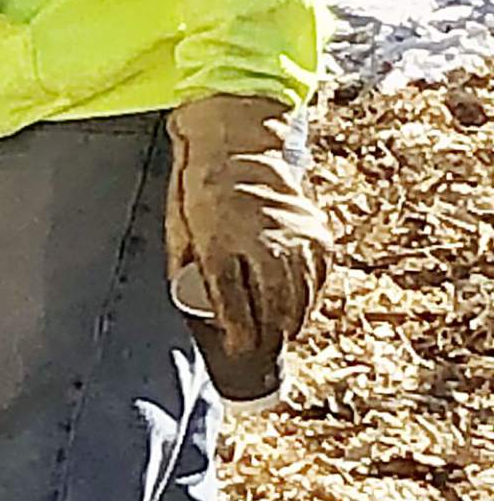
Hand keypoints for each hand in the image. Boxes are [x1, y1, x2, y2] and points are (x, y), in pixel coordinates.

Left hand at [164, 94, 331, 357]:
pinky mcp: (315, 231)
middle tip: (264, 349)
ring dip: (293, 318)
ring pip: (300, 293)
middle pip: (273, 304)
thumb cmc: (202, 194)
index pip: (234, 303)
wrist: (236, 150)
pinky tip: (302, 306)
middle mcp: (264, 243)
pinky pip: (318, 274)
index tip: (239, 349)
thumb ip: (186, 268)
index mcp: (223, 245)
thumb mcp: (182, 231)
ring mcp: (295, 237)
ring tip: (285, 334)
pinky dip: (312, 293)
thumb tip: (190, 303)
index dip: (238, 332)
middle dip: (269, 333)